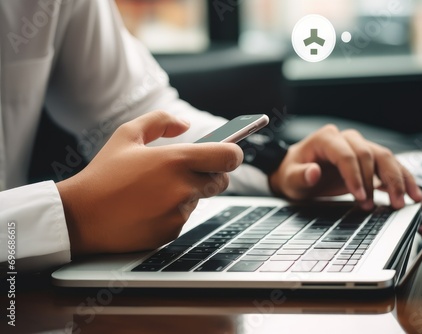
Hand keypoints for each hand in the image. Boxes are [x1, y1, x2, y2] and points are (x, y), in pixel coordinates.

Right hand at [56, 111, 242, 255]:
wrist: (79, 216)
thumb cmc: (104, 173)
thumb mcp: (127, 134)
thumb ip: (160, 120)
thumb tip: (186, 124)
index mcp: (176, 160)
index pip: (229, 156)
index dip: (233, 154)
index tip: (228, 153)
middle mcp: (183, 187)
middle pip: (220, 180)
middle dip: (209, 174)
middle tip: (185, 171)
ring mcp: (179, 213)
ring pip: (199, 199)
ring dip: (187, 193)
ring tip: (155, 190)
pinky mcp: (172, 232)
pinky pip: (183, 218)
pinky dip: (173, 212)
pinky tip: (148, 208)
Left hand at [269, 125, 421, 209]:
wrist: (297, 172)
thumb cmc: (292, 173)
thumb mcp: (290, 178)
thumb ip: (300, 175)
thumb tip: (313, 172)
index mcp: (325, 139)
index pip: (346, 155)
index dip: (356, 176)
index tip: (361, 197)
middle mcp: (345, 139)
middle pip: (370, 154)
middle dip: (379, 181)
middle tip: (386, 204)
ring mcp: (358, 147)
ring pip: (384, 157)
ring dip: (398, 179)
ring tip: (407, 200)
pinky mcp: (368, 159)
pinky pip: (389, 165)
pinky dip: (402, 178)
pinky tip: (412, 193)